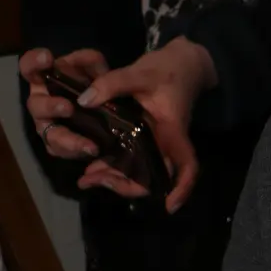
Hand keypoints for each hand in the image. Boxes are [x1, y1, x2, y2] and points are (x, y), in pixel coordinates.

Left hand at [18, 38, 216, 212]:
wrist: (179, 64)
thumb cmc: (167, 70)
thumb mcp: (141, 73)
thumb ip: (112, 83)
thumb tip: (84, 100)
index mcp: (172, 131)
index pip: (186, 165)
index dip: (181, 187)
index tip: (169, 206)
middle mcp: (164, 143)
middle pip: (153, 177)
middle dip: (125, 186)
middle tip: (92, 181)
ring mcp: (152, 142)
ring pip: (138, 172)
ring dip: (113, 179)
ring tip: (85, 179)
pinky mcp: (141, 137)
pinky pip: (128, 160)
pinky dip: (110, 167)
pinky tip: (90, 167)